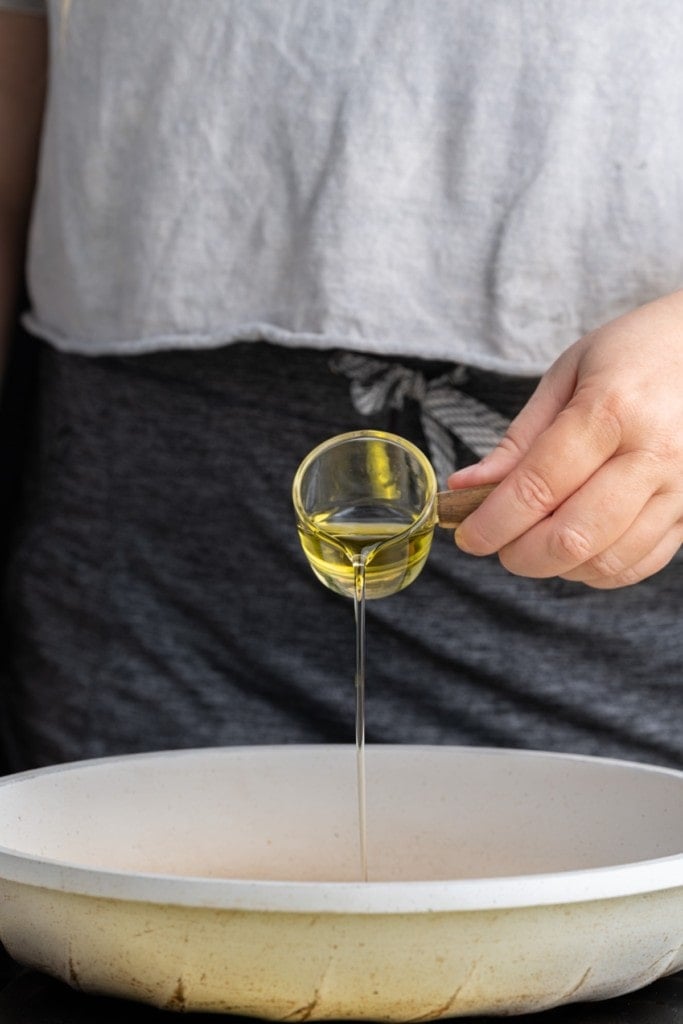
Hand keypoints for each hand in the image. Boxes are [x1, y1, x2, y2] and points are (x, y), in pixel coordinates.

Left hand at [448, 291, 682, 587]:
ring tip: (533, 544)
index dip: (492, 522)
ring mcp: (682, 487)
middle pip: (572, 536)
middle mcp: (653, 453)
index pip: (537, 487)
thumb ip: (519, 439)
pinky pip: (642, 563)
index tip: (467, 535)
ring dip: (557, 567)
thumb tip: (465, 487)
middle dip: (520, 555)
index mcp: (611, 409)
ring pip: (607, 560)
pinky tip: (576, 550)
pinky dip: (598, 570)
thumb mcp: (568, 375)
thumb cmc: (635, 352)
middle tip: (497, 545)